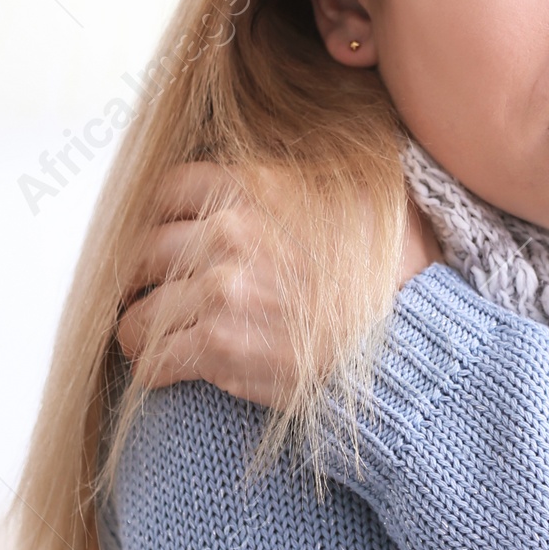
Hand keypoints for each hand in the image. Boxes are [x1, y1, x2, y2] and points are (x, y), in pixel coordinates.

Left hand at [116, 163, 433, 405]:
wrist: (408, 328)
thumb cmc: (385, 266)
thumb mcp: (344, 192)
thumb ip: (289, 179)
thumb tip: (263, 179)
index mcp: (250, 187)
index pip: (168, 192)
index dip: (159, 222)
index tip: (161, 242)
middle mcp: (227, 232)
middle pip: (144, 254)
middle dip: (141, 279)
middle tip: (146, 293)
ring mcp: (220, 290)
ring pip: (141, 313)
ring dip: (140, 330)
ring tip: (147, 340)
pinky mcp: (219, 345)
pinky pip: (155, 359)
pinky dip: (153, 368)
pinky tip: (163, 370)